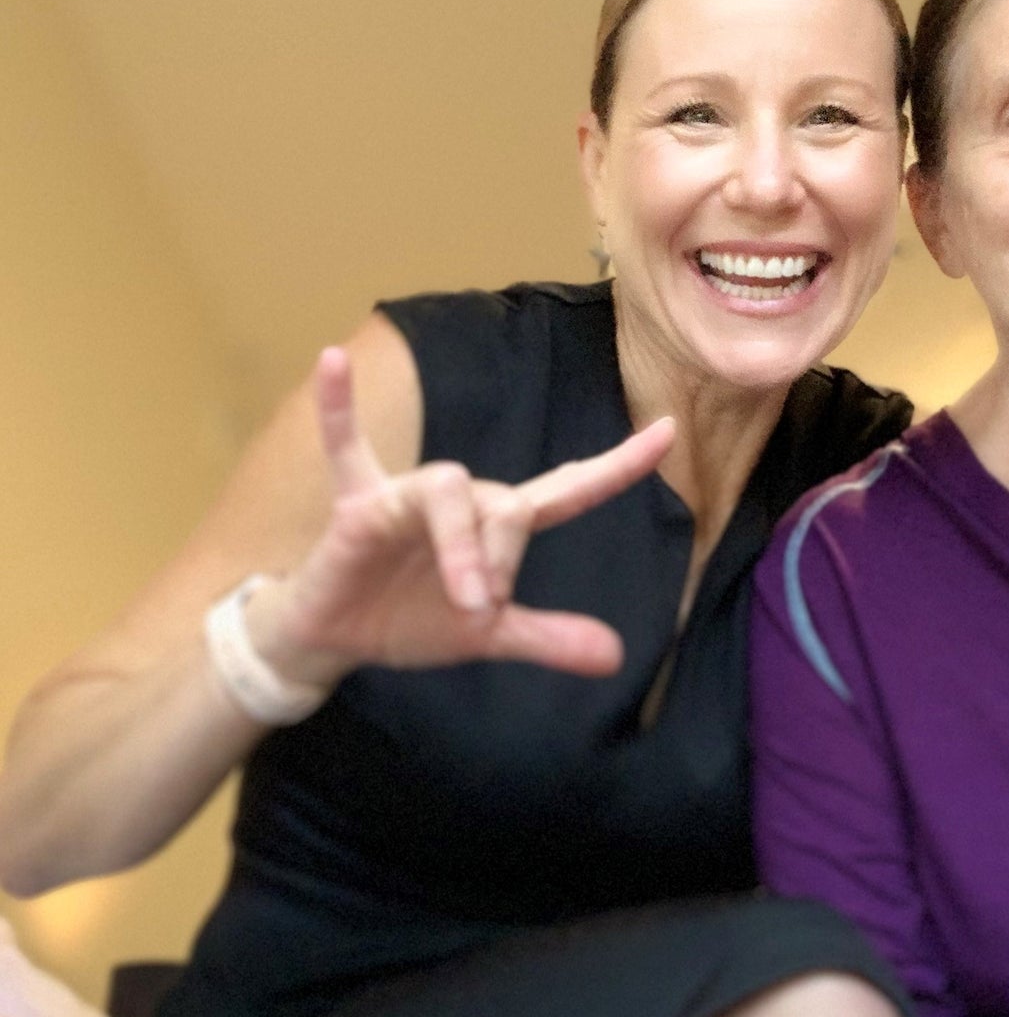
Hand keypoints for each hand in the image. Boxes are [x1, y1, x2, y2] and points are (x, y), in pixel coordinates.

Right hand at [249, 346, 674, 686]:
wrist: (339, 638)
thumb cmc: (414, 620)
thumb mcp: (490, 636)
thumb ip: (548, 639)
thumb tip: (615, 656)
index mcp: (500, 523)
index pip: (570, 489)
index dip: (620, 465)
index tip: (669, 430)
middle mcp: (462, 499)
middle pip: (505, 505)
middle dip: (502, 560)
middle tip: (483, 611)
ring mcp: (406, 496)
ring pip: (448, 491)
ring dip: (461, 546)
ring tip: (462, 600)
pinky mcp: (356, 504)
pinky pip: (346, 444)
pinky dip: (339, 405)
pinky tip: (331, 361)